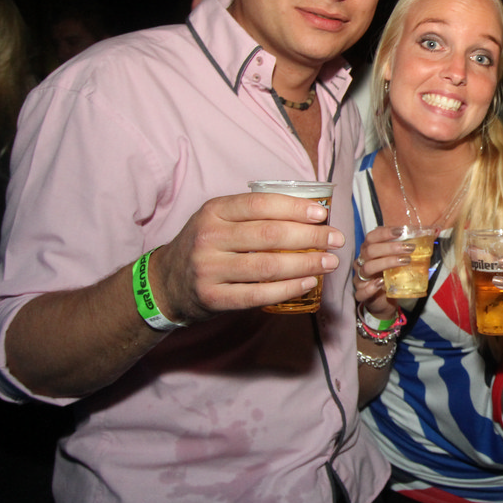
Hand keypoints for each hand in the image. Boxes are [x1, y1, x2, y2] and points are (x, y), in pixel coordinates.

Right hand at [149, 192, 341, 322]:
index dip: (295, 208)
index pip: (260, 204)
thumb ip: (253, 214)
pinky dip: (287, 289)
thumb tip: (310, 212)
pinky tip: (308, 283)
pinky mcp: (213, 298)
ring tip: (330, 262)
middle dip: (310, 237)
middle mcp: (209, 237)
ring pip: (267, 266)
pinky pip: (258, 294)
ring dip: (305, 264)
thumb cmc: (206, 245)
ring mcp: (209, 269)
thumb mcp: (219, 219)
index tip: (323, 214)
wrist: (166, 282)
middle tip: (336, 240)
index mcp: (214, 211)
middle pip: (269, 235)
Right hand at [354, 225, 417, 320]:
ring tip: (405, 261)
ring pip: (368, 267)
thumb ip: (409, 248)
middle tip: (410, 248)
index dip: (385, 233)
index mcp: (368, 250)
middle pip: (370, 250)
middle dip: (391, 248)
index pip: (372, 237)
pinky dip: (372, 287)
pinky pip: (362, 290)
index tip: (402, 231)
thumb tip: (434, 231)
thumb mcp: (398, 260)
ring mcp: (360, 278)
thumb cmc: (390, 277)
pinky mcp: (361, 294)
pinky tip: (382, 283)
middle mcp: (361, 262)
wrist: (383, 301)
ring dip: (387, 263)